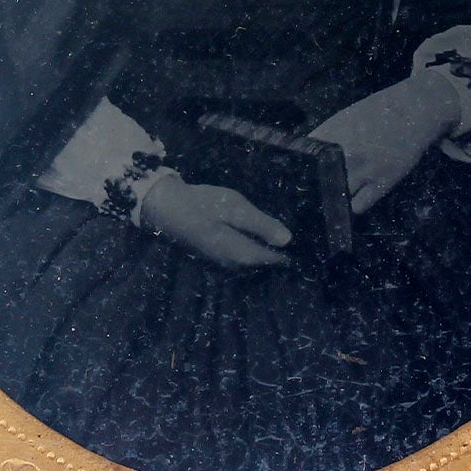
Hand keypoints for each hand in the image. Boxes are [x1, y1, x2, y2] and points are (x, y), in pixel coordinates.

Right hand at [138, 176, 291, 270]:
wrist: (166, 207)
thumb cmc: (203, 204)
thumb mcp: (235, 209)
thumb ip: (261, 225)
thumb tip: (288, 241)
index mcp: (240, 253)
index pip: (273, 260)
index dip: (288, 257)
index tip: (304, 252)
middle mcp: (232, 264)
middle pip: (262, 265)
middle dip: (277, 258)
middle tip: (294, 247)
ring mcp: (221, 262)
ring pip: (250, 263)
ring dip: (264, 255)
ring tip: (277, 243)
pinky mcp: (214, 255)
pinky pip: (239, 259)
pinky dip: (251, 252)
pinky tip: (254, 239)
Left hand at [308, 73, 460, 213]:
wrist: (414, 110)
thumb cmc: (377, 113)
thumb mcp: (344, 119)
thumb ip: (325, 138)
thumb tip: (306, 158)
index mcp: (331, 134)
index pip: (303, 160)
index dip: (296, 172)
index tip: (292, 182)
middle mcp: (344, 152)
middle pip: (318, 182)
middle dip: (313, 190)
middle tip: (308, 198)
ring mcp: (364, 169)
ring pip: (336, 197)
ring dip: (332, 200)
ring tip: (329, 204)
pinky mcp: (382, 183)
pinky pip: (358, 206)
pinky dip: (351, 208)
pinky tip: (349, 204)